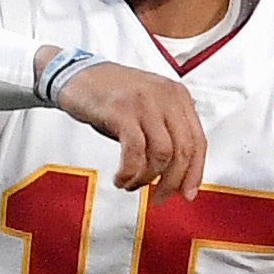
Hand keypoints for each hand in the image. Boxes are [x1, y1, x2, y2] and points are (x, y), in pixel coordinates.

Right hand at [46, 55, 203, 194]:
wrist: (76, 74)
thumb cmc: (111, 96)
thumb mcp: (148, 108)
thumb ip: (166, 133)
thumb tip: (176, 176)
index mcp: (178, 96)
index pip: (198, 141)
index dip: (195, 173)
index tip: (187, 194)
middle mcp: (166, 96)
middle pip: (183, 151)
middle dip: (171, 182)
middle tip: (158, 198)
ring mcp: (144, 102)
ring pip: (161, 154)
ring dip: (146, 179)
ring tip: (131, 184)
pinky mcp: (122, 110)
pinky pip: (135, 153)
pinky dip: (129, 172)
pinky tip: (121, 177)